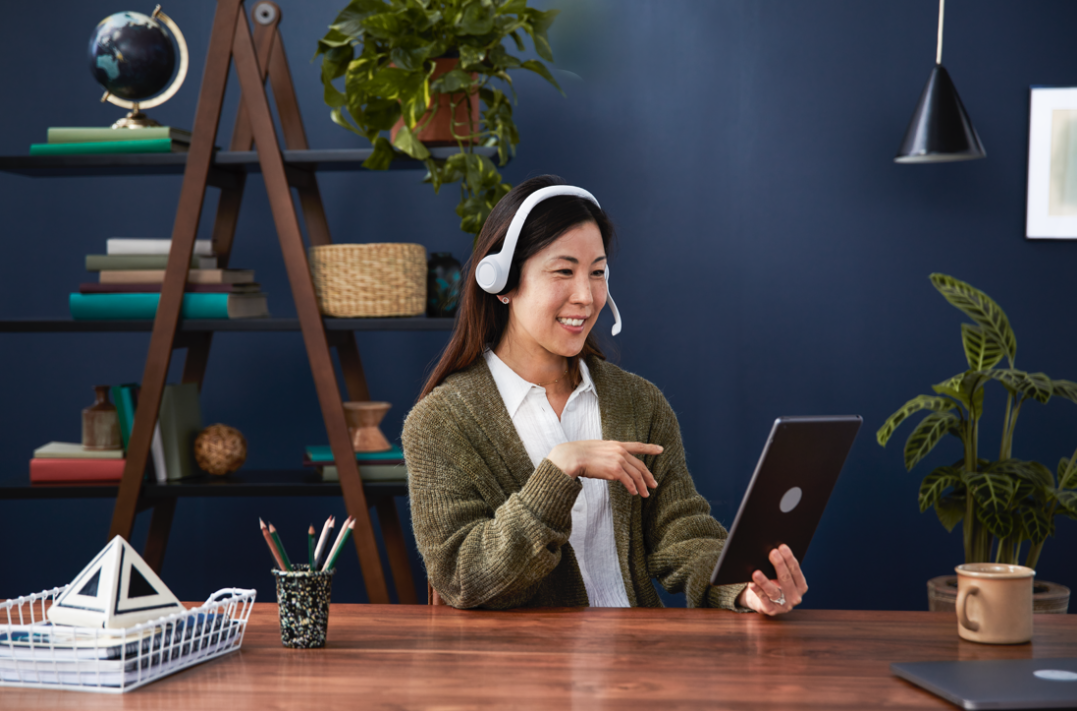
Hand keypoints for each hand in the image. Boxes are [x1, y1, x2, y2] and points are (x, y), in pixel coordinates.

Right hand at [547, 440, 662, 496]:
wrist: (571, 457)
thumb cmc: (578, 454)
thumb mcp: (596, 448)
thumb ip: (607, 453)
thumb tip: (609, 461)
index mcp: (616, 444)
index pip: (637, 445)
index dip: (650, 448)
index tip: (661, 449)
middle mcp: (620, 451)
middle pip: (640, 465)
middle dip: (648, 476)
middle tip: (653, 484)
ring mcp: (618, 460)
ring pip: (636, 475)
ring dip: (642, 486)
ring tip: (645, 494)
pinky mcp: (615, 470)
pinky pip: (628, 481)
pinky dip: (633, 488)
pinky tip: (634, 493)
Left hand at [735, 544, 807, 615]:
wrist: (763, 602)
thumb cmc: (773, 584)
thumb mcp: (781, 577)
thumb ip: (781, 567)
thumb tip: (773, 551)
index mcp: (800, 586)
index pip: (795, 571)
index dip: (789, 558)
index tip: (782, 547)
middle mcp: (795, 597)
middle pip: (785, 579)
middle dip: (779, 565)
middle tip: (772, 553)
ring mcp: (784, 605)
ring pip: (773, 591)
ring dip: (764, 581)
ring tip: (756, 572)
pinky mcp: (771, 610)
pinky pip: (763, 599)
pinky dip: (757, 591)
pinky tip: (751, 583)